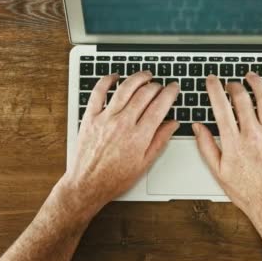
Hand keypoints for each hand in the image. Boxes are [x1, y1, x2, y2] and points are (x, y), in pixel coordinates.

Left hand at [62, 71, 179, 210]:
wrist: (87, 185)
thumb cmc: (115, 178)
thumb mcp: (144, 164)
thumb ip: (160, 140)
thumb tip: (172, 124)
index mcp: (139, 136)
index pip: (160, 106)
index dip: (170, 93)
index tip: (174, 88)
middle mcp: (123, 124)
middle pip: (144, 94)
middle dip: (156, 85)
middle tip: (161, 85)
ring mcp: (105, 118)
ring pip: (125, 89)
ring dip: (137, 78)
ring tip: (145, 75)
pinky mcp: (90, 117)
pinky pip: (98, 92)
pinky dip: (107, 80)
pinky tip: (115, 77)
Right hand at [192, 72, 261, 218]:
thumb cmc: (246, 191)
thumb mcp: (218, 171)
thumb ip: (206, 146)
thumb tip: (197, 127)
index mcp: (234, 142)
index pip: (221, 106)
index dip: (214, 88)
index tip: (212, 80)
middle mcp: (253, 135)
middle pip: (242, 98)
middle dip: (233, 85)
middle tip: (230, 83)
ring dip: (257, 83)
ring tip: (251, 77)